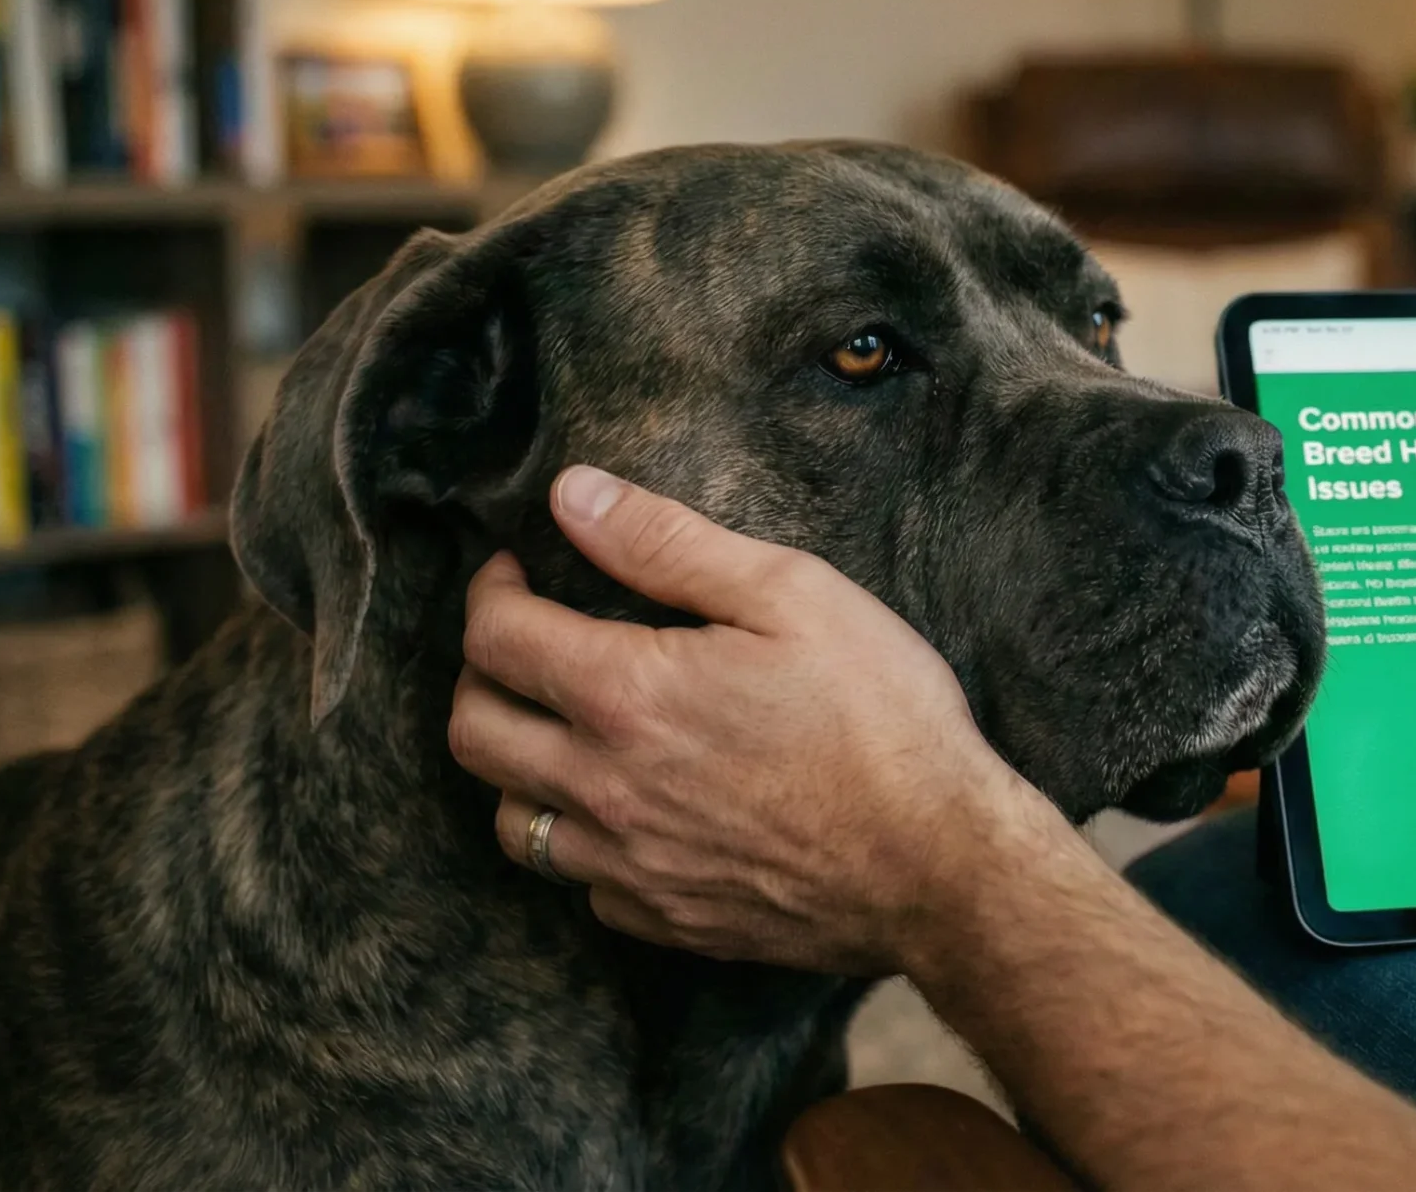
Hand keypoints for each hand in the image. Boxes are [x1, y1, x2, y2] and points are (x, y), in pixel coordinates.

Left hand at [449, 465, 1064, 974]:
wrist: (941, 867)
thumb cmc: (882, 719)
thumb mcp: (793, 594)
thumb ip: (668, 543)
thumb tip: (573, 495)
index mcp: (627, 695)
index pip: (496, 638)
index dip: (491, 592)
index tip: (517, 572)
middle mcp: (604, 787)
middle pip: (473, 733)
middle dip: (480, 674)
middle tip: (525, 644)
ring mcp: (629, 864)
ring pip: (510, 820)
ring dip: (517, 766)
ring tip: (566, 729)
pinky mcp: (665, 919)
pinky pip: (581, 882)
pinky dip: (582, 839)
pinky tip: (629, 809)